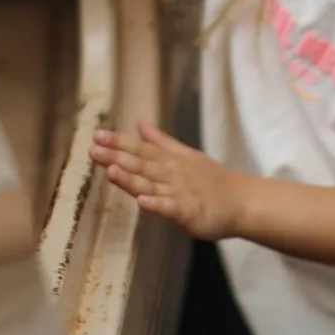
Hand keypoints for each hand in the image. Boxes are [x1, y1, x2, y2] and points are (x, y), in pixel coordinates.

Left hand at [89, 123, 250, 240]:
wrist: (242, 200)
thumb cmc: (211, 179)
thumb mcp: (184, 154)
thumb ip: (160, 140)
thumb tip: (139, 123)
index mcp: (169, 160)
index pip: (140, 148)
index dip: (118, 142)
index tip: (97, 135)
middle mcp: (171, 173)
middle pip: (141, 164)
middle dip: (116, 156)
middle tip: (93, 149)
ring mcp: (179, 192)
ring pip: (151, 184)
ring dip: (131, 178)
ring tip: (111, 171)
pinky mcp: (189, 212)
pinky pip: (170, 208)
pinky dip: (156, 204)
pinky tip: (141, 202)